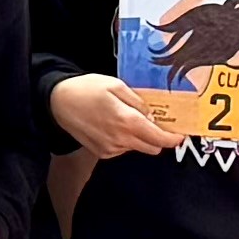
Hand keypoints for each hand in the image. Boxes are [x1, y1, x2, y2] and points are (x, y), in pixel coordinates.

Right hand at [50, 75, 172, 158]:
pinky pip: (123, 149)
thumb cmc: (87, 89)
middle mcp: (121, 140)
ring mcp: (111, 149)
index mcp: (127, 122)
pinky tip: (114, 125)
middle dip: (158, 137)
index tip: (181, 134)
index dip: (174, 138)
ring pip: (138, 148)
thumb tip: (152, 115)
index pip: (160, 139)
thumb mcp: (116, 85)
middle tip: (156, 122)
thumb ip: (138, 102)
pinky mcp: (102, 153)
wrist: (58, 102)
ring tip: (128, 119)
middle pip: (153, 147)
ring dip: (140, 137)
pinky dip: (125, 140)